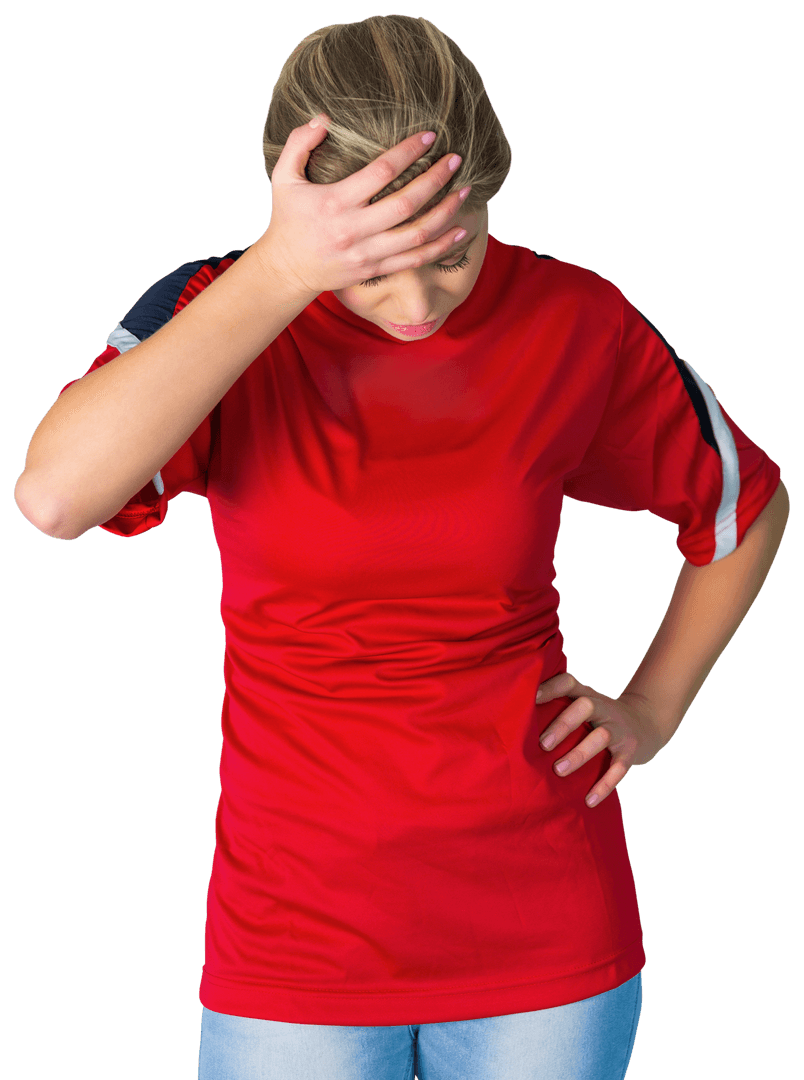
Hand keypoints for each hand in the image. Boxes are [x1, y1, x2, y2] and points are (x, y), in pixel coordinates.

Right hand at [254, 114, 470, 295]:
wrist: (287, 268)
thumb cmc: (288, 218)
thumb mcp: (283, 177)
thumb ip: (299, 142)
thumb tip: (325, 118)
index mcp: (337, 202)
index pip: (382, 172)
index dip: (409, 152)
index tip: (430, 137)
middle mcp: (356, 229)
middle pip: (406, 203)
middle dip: (436, 180)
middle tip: (455, 159)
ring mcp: (368, 252)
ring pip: (417, 234)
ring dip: (446, 212)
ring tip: (464, 190)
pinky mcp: (376, 268)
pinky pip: (416, 260)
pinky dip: (441, 246)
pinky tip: (461, 231)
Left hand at [536, 672, 664, 806]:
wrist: (646, 723)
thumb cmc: (600, 718)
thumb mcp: (585, 705)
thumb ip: (559, 707)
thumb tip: (514, 722)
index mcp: (587, 695)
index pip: (569, 682)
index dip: (551, 687)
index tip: (531, 697)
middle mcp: (604, 708)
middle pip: (586, 707)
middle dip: (563, 724)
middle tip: (542, 744)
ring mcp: (619, 729)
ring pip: (600, 738)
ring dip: (578, 754)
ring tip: (558, 771)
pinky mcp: (631, 751)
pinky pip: (619, 768)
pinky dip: (604, 785)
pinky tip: (589, 800)